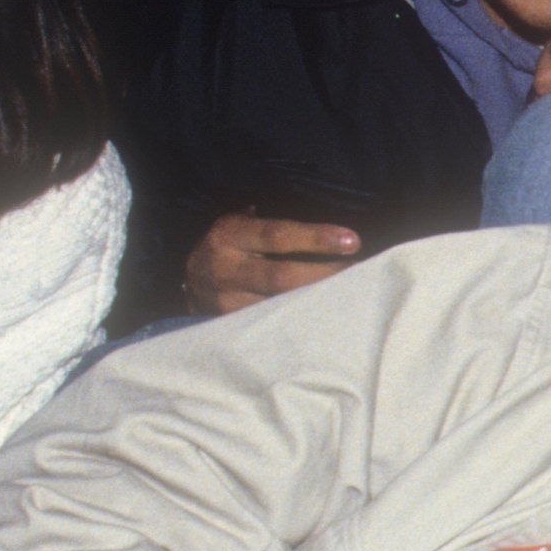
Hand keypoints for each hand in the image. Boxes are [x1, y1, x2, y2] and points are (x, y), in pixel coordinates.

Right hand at [184, 214, 359, 316]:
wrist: (189, 279)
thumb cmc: (230, 245)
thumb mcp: (242, 225)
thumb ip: (272, 225)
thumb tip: (326, 223)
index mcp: (230, 235)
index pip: (278, 235)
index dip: (316, 238)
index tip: (352, 241)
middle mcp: (225, 270)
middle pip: (283, 278)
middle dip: (325, 276)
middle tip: (361, 274)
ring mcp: (226, 303)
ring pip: (279, 308)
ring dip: (318, 304)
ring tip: (352, 297)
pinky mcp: (230, 327)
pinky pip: (271, 328)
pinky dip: (301, 323)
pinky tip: (325, 319)